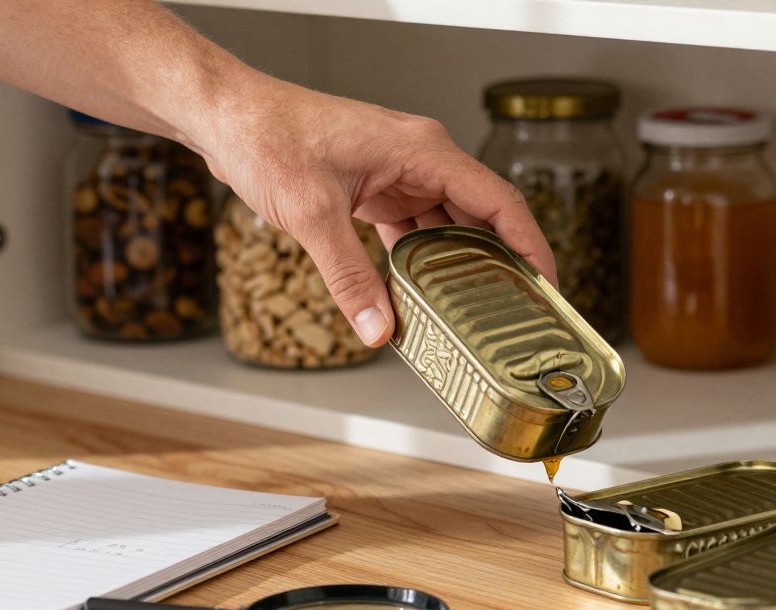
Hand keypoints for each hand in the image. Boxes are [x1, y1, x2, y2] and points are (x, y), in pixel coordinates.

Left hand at [192, 75, 556, 346]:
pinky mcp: (376, 185)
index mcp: (422, 149)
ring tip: (474, 310)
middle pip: (481, 215)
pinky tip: (423, 291)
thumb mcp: (311, 214)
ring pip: (447, 223)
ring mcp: (399, 170)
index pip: (499, 200)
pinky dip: (421, 258)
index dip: (531, 244)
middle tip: (515, 310)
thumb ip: (350, 277)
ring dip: (457, 264)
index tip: (548, 283)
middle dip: (500, 261)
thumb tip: (379, 328)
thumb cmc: (268, 137)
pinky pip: (415, 226)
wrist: (228, 116)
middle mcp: (420, 156)